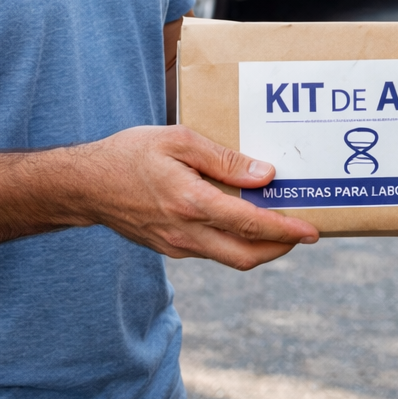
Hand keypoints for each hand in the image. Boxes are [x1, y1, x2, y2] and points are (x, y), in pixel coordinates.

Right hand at [81, 125, 318, 269]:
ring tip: (280, 224)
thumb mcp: (179, 140)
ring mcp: (176, 245)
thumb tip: (265, 174)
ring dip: (259, 246)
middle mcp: (186, 232)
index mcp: (191, 203)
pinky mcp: (170, 247)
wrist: (85, 185)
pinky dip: (235, 241)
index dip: (286, 230)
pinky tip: (243, 220)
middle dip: (281, 248)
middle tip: (304, 232)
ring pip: (229, 257)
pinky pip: (212, 250)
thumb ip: (224, 159)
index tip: (312, 230)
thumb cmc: (130, 153)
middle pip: (246, 256)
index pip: (250, 224)